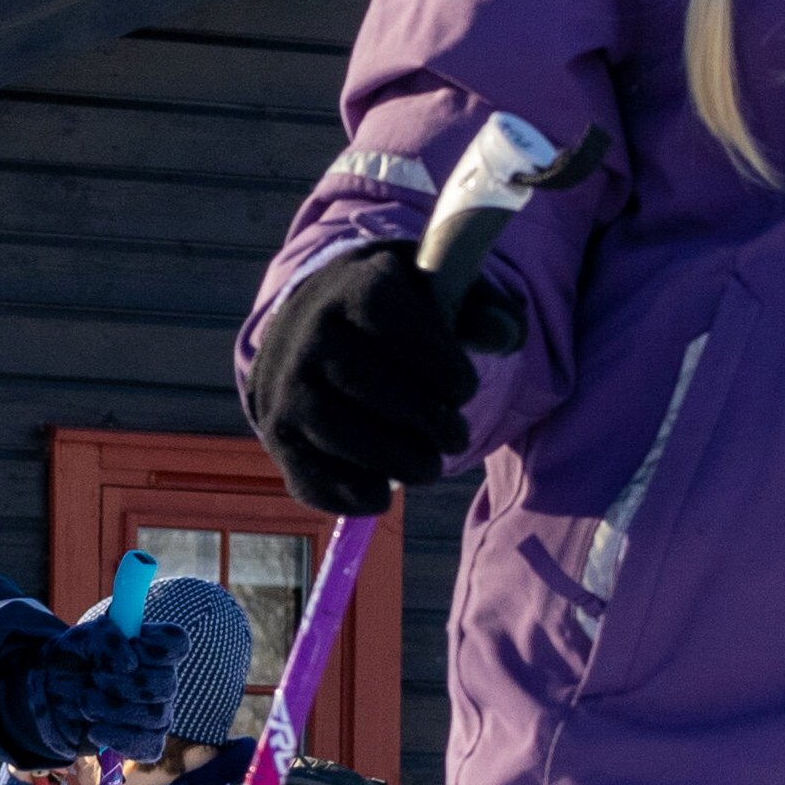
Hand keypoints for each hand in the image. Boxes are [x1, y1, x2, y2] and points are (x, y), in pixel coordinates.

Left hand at [15, 611, 188, 768]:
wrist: (51, 692)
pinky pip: (148, 747)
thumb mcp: (82, 636)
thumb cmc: (75, 658)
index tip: (131, 644)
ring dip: (114, 710)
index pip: (177, 643)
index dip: (156, 647)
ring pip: (156, 717)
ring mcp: (155, 713)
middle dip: (125, 683)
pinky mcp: (143, 741)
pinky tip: (95, 731)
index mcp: (151, 647)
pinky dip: (120, 740)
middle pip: (166, 684)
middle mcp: (161, 679)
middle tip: (95, 677)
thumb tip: (130, 665)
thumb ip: (107, 637)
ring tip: (85, 702)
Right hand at [248, 241, 496, 515]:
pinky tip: (382, 491)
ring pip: (340, 434)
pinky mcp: (276, 433)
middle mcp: (311, 336)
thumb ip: (479, 307)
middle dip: (427, 421)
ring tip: (427, 465)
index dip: (440, 365)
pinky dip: (350, 494)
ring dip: (396, 462)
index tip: (463, 388)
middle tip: (456, 436)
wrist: (308, 322)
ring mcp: (286, 388)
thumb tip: (507, 335)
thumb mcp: (433, 289)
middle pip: (371, 386)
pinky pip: (309, 475)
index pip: (395, 325)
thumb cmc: (388, 310)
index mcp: (355, 290)